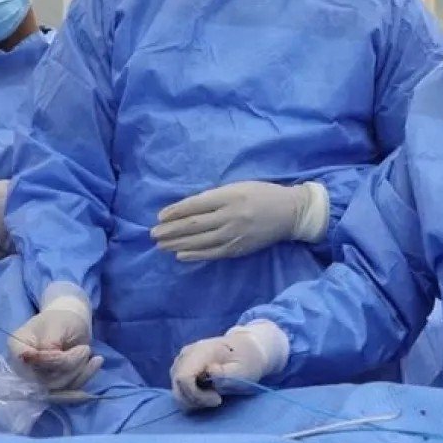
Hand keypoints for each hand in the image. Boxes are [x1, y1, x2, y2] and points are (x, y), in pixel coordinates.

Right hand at [8, 295, 100, 390]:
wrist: (71, 324)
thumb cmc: (62, 320)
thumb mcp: (57, 326)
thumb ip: (48, 344)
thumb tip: (31, 359)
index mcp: (16, 347)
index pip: (27, 363)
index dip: (48, 361)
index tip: (65, 350)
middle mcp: (22, 368)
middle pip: (44, 380)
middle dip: (70, 365)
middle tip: (84, 349)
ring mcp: (36, 380)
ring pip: (58, 388)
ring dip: (79, 371)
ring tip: (87, 351)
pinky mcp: (52, 388)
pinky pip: (68, 392)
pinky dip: (84, 377)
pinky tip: (95, 362)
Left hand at [152, 181, 328, 261]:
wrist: (290, 213)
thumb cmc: (262, 194)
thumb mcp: (238, 186)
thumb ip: (215, 196)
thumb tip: (189, 208)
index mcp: (228, 196)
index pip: (195, 205)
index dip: (175, 212)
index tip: (159, 217)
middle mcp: (229, 216)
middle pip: (194, 225)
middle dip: (171, 230)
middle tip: (153, 234)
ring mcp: (234, 234)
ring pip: (200, 241)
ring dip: (178, 244)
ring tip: (161, 245)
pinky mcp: (239, 249)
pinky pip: (213, 253)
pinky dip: (195, 255)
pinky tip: (181, 255)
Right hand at [171, 321, 288, 410]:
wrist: (245, 349)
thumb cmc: (246, 361)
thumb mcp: (243, 370)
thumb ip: (226, 373)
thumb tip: (209, 370)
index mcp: (203, 350)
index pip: (184, 377)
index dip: (196, 395)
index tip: (217, 399)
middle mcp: (187, 353)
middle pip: (178, 384)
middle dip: (195, 399)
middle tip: (217, 399)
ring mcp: (182, 359)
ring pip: (176, 387)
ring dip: (192, 399)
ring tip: (213, 395)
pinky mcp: (181, 366)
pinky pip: (178, 386)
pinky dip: (190, 395)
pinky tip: (206, 393)